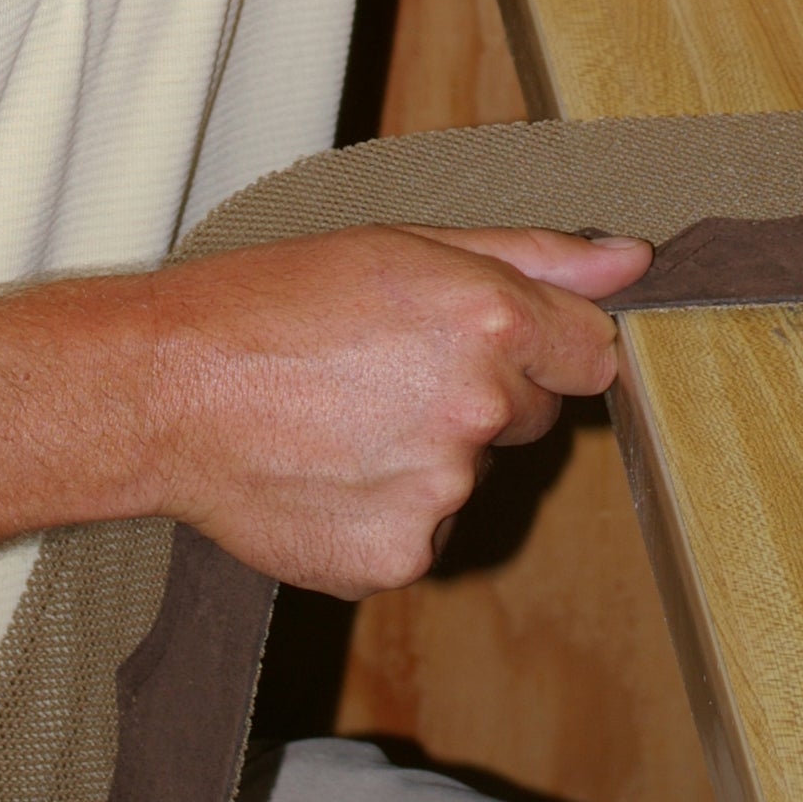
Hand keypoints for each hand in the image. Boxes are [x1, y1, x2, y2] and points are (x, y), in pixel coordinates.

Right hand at [133, 225, 650, 596]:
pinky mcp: (400, 557)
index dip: (545, 345)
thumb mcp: (406, 245)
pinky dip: (386, 506)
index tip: (496, 341)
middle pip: (532, 415)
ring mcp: (441, 493)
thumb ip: (534, 257)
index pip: (591, 353)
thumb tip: (632, 262)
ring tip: (342, 415)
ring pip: (471, 474)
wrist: (170, 391)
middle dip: (482, 394)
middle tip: (388, 365)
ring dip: (429, 452)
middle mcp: (480, 411)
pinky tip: (328, 468)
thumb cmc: (276, 300)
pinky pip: (423, 529)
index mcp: (491, 322)